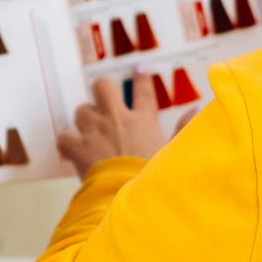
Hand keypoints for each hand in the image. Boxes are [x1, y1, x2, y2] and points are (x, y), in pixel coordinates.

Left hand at [57, 76, 195, 178]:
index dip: (141, 78)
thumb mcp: (175, 151)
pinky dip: (66, 143)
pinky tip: (70, 150)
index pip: (142, 92)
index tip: (139, 69)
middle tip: (104, 100)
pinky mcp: (78, 148)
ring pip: (82, 110)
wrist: (129, 193)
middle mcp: (116, 119)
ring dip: (85, 117)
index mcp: (142, 120)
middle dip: (102, 90)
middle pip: (103, 88)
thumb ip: (184, 129)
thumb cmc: (155, 175)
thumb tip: (197, 110)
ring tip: (89, 128)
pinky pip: (64, 138)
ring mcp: (95, 132)